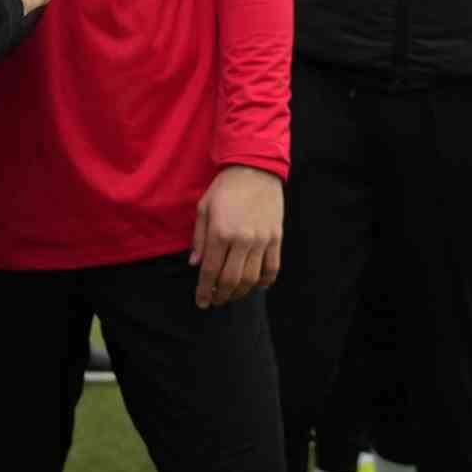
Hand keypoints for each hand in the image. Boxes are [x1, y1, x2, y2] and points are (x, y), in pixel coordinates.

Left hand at [190, 165, 283, 309]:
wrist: (254, 169)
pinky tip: (256, 286)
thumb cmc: (224, 188)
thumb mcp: (204, 208)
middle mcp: (242, 240)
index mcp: (220, 232)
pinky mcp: (276, 238)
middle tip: (214, 301)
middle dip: (221, 295)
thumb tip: (195, 264)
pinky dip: (264, 282)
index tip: (201, 302)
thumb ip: (200, 239)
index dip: (204, 290)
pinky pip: (272, 268)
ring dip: (240, 292)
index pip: (211, 271)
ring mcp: (262, 241)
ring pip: (252, 278)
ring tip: (230, 295)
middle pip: (231, 280)